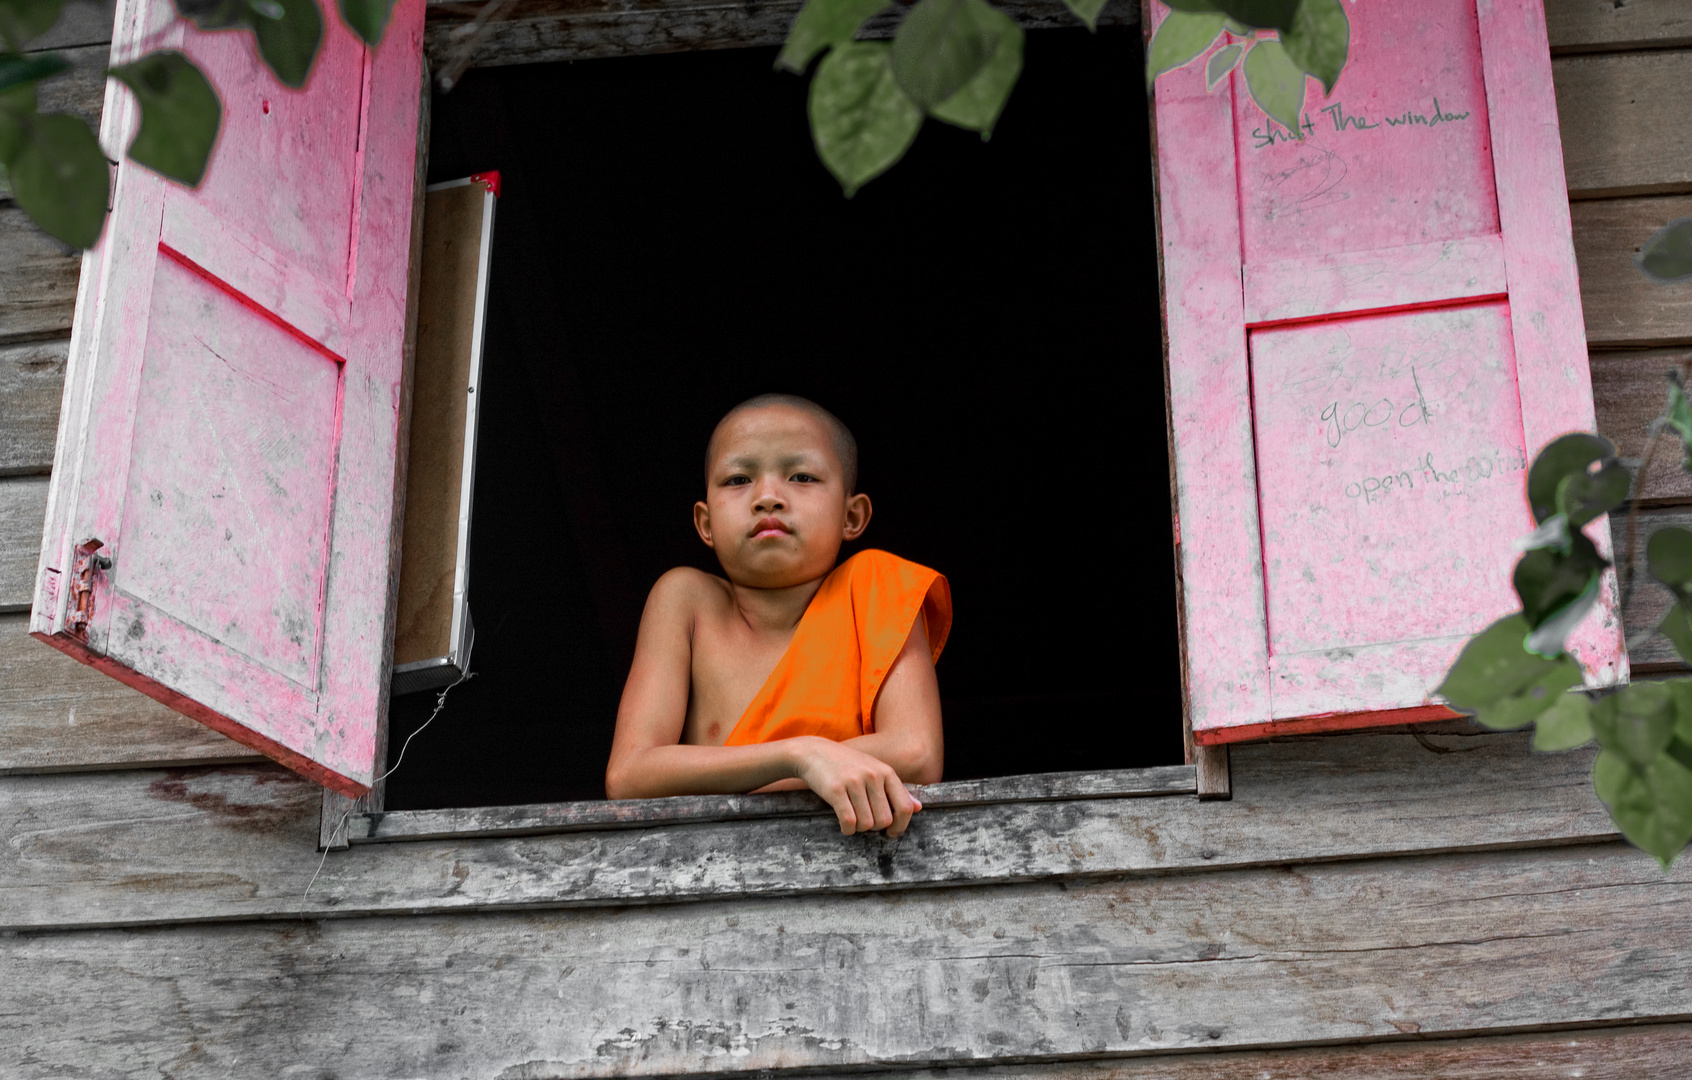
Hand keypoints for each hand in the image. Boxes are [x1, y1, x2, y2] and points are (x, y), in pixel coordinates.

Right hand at [789, 737, 922, 836]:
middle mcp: (873, 775)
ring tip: (853, 820)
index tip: (892, 832)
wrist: (814, 752)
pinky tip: (844, 825)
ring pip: (866, 824)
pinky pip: (848, 822)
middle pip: (884, 820)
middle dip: (875, 828)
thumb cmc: (847, 765)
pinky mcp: (835, 789)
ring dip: (859, 829)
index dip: (901, 826)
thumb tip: (918, 808)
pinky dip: (847, 830)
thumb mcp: (875, 771)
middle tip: (865, 822)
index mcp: (886, 772)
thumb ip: (897, 790)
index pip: (904, 807)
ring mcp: (854, 782)